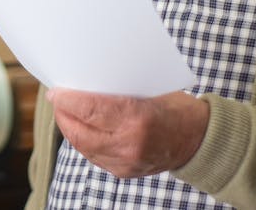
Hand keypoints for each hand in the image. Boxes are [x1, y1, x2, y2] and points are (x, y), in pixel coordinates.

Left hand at [48, 88, 208, 178]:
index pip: (90, 109)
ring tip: (64, 113)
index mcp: (137, 118)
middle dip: (63, 115)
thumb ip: (119, 91)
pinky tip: (80, 129)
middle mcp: (130, 144)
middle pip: (81, 132)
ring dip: (70, 129)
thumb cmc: (176, 108)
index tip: (56, 92)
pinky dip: (83, 141)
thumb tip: (85, 82)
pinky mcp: (124, 172)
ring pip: (84, 147)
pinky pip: (94, 157)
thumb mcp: (150, 90)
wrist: (199, 140)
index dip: (68, 100)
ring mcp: (126, 162)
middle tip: (57, 100)